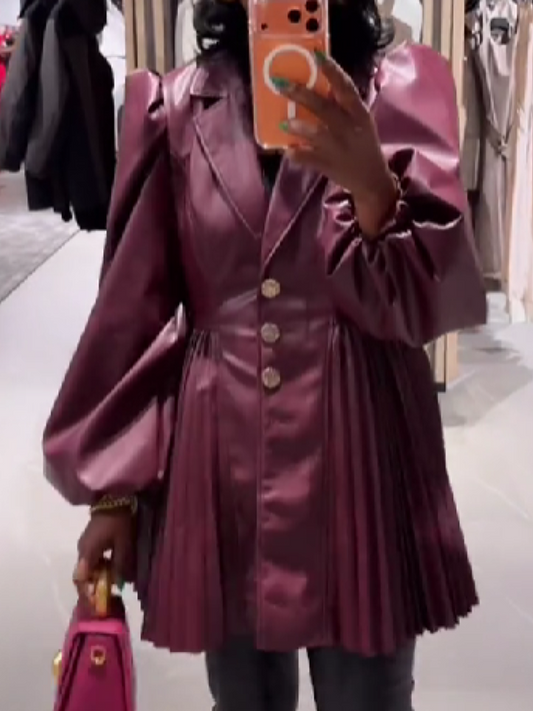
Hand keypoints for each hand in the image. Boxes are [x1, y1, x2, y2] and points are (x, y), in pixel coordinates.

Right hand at [74, 510, 135, 600]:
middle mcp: (82, 550)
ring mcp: (85, 545)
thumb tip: (120, 584)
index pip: (81, 579)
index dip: (87, 594)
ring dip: (97, 579)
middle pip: (83, 576)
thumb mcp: (124, 542)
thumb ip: (121, 564)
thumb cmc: (118, 520)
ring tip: (109, 589)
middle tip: (104, 600)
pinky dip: (99, 569)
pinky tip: (111, 572)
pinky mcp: (90, 540)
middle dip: (92, 589)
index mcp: (87, 552)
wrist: (114, 496)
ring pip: (87, 568)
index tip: (95, 605)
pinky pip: (92, 560)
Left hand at [274, 52, 397, 235]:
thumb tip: (323, 86)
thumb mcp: (361, 122)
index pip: (346, 88)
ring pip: (317, 134)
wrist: (372, 180)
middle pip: (324, 108)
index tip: (316, 55)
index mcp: (360, 113)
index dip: (332, 71)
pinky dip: (297, 155)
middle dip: (302, 95)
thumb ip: (345, 106)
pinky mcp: (329, 165)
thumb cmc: (364, 145)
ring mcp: (338, 148)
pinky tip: (287, 150)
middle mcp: (349, 128)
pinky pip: (309, 159)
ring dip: (299, 127)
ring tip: (283, 123)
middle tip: (281, 85)